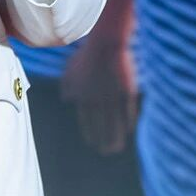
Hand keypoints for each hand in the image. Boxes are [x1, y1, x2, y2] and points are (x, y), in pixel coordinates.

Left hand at [61, 33, 137, 153]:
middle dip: (103, 139)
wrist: (104, 43)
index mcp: (83, 95)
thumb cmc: (86, 54)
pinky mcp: (126, 91)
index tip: (92, 143)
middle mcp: (97, 99)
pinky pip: (127, 110)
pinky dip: (127, 121)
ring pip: (114, 121)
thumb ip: (67, 85)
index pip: (86, 119)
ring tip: (116, 148)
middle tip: (106, 152)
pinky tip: (128, 130)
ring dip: (115, 136)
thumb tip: (66, 99)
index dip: (90, 132)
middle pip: (101, 124)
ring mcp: (112, 96)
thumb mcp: (70, 68)